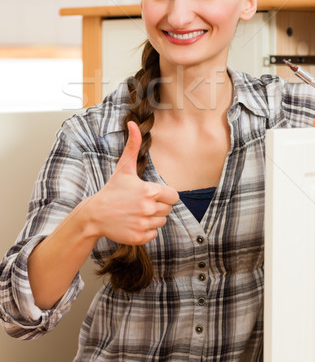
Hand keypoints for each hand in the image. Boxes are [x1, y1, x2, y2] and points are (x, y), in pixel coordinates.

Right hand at [87, 121, 178, 244]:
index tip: (152, 194)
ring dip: (152, 218)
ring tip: (136, 212)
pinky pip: (153, 235)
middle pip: (168, 210)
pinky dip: (146, 231)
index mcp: (149, 191)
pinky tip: (134, 223)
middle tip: (141, 203)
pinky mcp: (139, 237)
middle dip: (158, 206)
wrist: (95, 214)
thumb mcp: (124, 168)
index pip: (173, 196)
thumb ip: (132, 145)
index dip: (164, 195)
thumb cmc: (112, 190)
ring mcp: (143, 224)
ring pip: (161, 222)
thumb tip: (134, 123)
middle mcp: (148, 208)